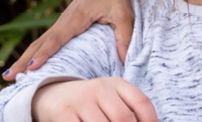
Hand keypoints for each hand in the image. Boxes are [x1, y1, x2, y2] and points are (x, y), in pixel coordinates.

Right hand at [5, 0, 136, 79]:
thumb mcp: (125, 13)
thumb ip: (125, 35)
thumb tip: (124, 59)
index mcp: (76, 19)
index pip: (56, 40)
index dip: (44, 54)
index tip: (32, 68)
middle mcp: (63, 22)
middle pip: (39, 44)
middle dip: (23, 61)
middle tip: (7, 77)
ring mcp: (61, 23)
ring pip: (39, 43)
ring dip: (24, 58)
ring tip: (9, 76)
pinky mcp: (64, 26)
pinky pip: (46, 42)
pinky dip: (34, 53)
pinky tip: (28, 66)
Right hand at [31, 77, 158, 121]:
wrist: (51, 94)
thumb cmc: (90, 102)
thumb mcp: (111, 99)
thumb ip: (128, 111)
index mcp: (116, 84)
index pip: (141, 102)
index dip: (150, 121)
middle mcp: (100, 88)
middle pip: (123, 117)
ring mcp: (81, 100)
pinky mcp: (63, 113)